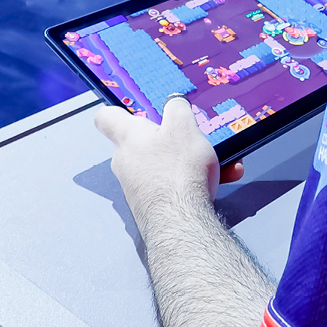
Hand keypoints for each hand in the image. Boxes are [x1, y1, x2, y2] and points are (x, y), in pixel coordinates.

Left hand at [92, 97, 245, 215]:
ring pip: (165, 165)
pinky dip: (194, 181)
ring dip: (191, 161)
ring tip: (219, 161)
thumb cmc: (177, 172)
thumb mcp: (183, 126)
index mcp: (128, 138)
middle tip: (191, 136)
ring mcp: (137, 186)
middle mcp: (126, 162)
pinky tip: (220, 179)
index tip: (131, 109)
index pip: (106, 118)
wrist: (181, 223)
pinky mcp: (152, 205)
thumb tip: (173, 103)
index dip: (117, 110)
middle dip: (170, 139)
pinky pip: (174, 185)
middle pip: (143, 142)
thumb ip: (177, 108)